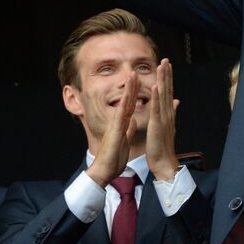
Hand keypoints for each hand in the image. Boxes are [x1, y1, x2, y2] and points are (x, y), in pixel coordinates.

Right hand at [86, 72, 138, 188]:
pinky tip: (127, 96)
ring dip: (128, 90)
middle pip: (127, 101)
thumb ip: (127, 130)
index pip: (131, 105)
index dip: (135, 93)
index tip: (139, 81)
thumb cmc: (113, 158)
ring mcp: (115, 125)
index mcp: (122, 125)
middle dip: (132, 86)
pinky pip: (120, 116)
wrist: (104, 171)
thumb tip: (132, 120)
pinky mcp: (114, 132)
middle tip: (136, 71)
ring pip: (123, 104)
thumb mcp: (124, 140)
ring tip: (132, 75)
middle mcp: (118, 122)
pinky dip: (124, 105)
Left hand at [146, 58, 181, 181]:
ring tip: (162, 67)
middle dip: (167, 74)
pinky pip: (156, 108)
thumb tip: (176, 101)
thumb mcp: (168, 127)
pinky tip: (155, 86)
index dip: (168, 78)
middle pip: (167, 90)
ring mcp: (163, 118)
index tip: (167, 65)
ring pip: (163, 95)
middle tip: (166, 59)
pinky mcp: (157, 125)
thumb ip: (172, 112)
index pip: (168, 92)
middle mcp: (167, 113)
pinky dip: (156, 97)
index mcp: (168, 114)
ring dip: (163, 80)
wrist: (164, 163)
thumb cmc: (163, 147)